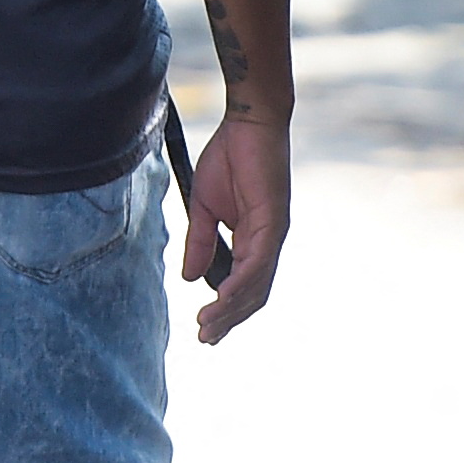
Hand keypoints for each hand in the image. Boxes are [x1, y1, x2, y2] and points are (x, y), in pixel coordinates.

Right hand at [183, 113, 288, 343]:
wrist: (248, 124)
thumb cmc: (230, 158)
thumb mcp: (203, 206)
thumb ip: (200, 241)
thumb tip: (189, 277)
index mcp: (254, 240)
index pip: (244, 286)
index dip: (226, 309)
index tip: (203, 329)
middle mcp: (269, 243)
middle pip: (254, 294)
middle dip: (228, 319)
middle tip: (205, 339)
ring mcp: (274, 235)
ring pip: (257, 285)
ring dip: (232, 308)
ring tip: (208, 325)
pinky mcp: (274, 222)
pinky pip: (258, 262)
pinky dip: (241, 283)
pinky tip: (222, 296)